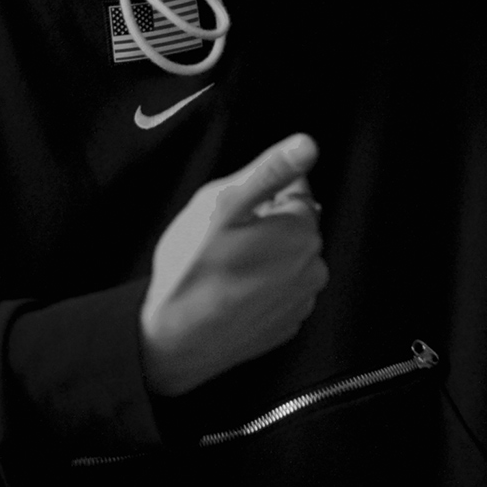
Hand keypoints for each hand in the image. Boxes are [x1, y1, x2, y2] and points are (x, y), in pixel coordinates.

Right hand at [138, 134, 328, 397]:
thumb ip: (269, 171)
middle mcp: (313, 267)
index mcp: (301, 231)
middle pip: (291, 224)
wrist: (173, 342)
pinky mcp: (287, 325)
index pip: (293, 188)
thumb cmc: (192, 270)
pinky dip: (260, 287)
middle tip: (221, 241)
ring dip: (262, 257)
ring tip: (223, 269)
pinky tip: (231, 294)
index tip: (230, 214)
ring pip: (285, 258)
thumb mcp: (221, 204)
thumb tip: (308, 145)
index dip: (256, 195)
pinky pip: (279, 290)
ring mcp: (301, 301)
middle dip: (261, 226)